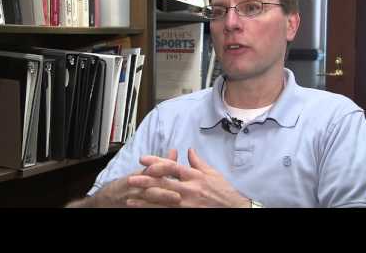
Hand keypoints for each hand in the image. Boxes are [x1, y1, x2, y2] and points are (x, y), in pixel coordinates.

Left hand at [127, 148, 249, 207]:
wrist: (235, 209)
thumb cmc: (224, 191)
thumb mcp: (213, 174)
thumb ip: (198, 162)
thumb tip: (188, 150)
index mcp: (195, 176)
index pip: (172, 167)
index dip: (157, 162)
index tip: (143, 160)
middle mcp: (190, 190)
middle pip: (164, 184)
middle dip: (145, 182)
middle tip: (130, 180)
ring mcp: (187, 204)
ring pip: (162, 201)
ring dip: (145, 201)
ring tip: (130, 199)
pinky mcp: (187, 214)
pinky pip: (168, 212)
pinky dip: (155, 211)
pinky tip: (144, 211)